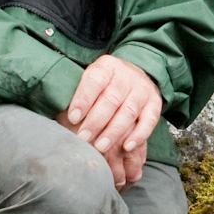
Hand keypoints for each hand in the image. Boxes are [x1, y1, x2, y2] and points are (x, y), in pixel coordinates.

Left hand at [64, 53, 162, 189]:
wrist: (138, 71)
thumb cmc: (106, 82)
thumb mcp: (91, 78)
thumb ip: (78, 93)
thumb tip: (58, 116)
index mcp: (106, 67)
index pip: (94, 81)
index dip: (83, 99)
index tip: (72, 117)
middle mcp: (125, 77)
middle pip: (111, 99)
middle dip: (95, 121)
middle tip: (83, 138)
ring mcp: (142, 90)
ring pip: (128, 111)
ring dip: (114, 131)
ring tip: (100, 146)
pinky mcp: (154, 103)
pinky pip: (149, 121)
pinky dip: (139, 135)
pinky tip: (126, 147)